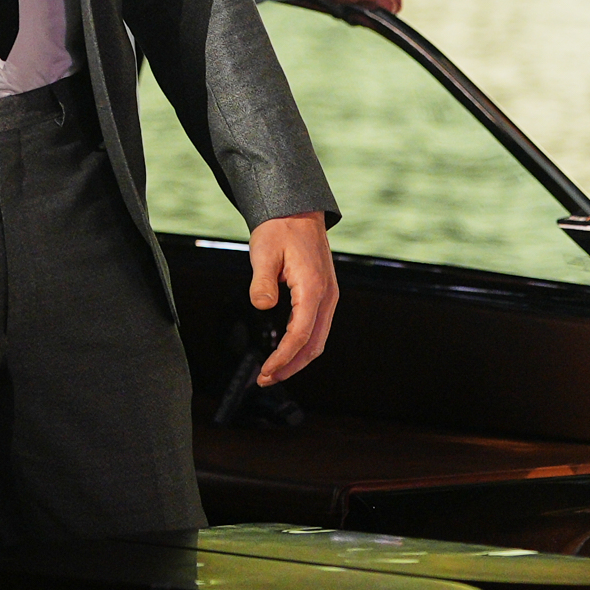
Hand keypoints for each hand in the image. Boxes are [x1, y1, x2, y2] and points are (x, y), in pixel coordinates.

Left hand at [247, 213, 337, 386]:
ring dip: (297, 358)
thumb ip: (262, 281)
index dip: (283, 357)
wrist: (297, 210)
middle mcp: (326, 295)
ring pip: (318, 338)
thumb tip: (262, 305)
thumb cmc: (279, 229)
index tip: (265, 371)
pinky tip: (286, 349)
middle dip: (291, 366)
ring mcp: (328, 295)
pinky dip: (302, 344)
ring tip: (273, 370)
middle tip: (266, 378)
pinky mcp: (323, 293)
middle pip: (314, 344)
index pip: (300, 335)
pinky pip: (316, 326)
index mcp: (313, 287)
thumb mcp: (264, 251)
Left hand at [315, 0, 401, 14]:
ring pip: (362, 12)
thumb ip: (386, 2)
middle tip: (353, 11)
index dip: (384, 12)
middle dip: (366, 15)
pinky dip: (343, 13)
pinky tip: (335, 7)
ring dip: (353, 16)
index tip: (370, 12)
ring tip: (342, 8)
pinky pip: (349, 9)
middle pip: (377, 8)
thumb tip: (393, 12)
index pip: (394, 2)